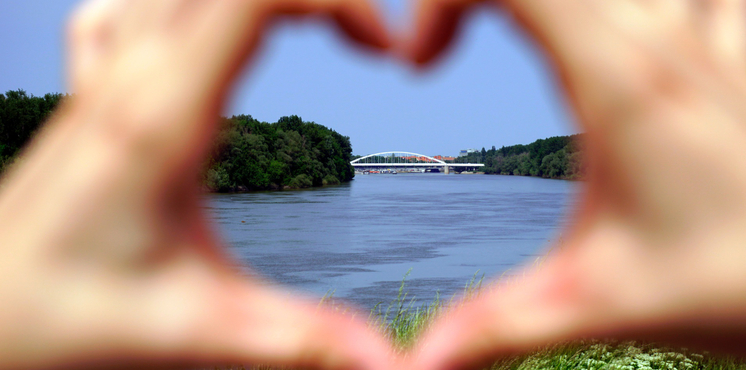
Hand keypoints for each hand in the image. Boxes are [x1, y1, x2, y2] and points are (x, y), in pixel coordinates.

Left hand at [0, 0, 392, 368]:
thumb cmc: (57, 320)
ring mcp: (105, 79)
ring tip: (312, 29)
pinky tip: (198, 30)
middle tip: (369, 43)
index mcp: (161, 118)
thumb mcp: (191, 330)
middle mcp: (130, 79)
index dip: (337, 1)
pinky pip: (126, 12)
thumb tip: (388, 362)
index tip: (382, 54)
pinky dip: (180, 4)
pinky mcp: (92, 96)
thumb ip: (297, 339)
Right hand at [405, 0, 745, 367]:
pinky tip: (637, 22)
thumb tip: (414, 367)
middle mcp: (658, 40)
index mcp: (617, 80)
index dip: (440, 2)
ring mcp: (699, 41)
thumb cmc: (734, 285)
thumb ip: (494, 326)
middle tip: (443, 43)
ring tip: (521, 34)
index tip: (423, 67)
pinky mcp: (725, 59)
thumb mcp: (595, 303)